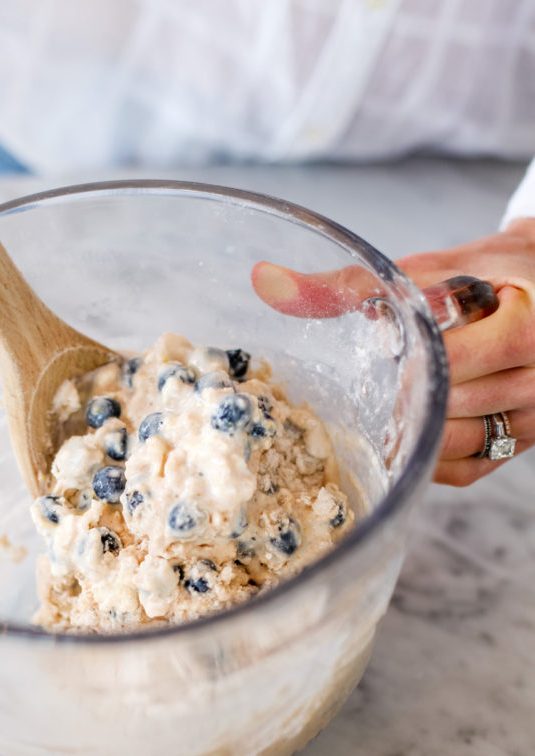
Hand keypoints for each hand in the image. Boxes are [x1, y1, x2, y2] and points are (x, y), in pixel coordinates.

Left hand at [252, 219, 534, 485]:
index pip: (452, 362)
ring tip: (385, 408)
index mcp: (527, 328)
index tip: (383, 350)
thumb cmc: (491, 276)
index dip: (406, 362)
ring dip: (411, 429)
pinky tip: (405, 435)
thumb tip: (266, 282)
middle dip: (402, 394)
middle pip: (448, 406)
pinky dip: (428, 456)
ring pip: (455, 443)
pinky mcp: (520, 446)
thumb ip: (352, 283)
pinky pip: (467, 468)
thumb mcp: (432, 269)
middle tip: (375, 383)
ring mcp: (533, 419)